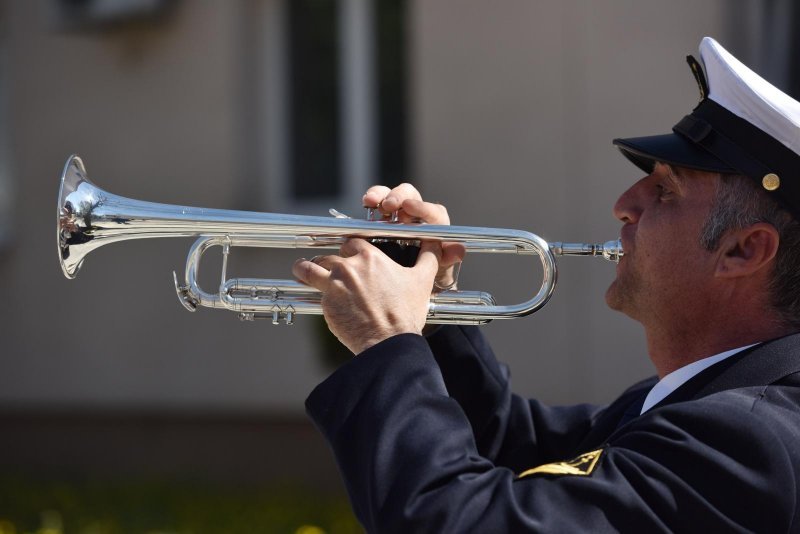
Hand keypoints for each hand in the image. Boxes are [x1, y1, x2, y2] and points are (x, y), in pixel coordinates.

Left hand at [292, 238, 440, 354]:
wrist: (388, 342)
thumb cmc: (405, 313)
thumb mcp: (422, 280)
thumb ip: (429, 256)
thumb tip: (436, 242)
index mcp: (370, 257)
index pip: (352, 241)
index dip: (351, 247)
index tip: (349, 252)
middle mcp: (348, 267)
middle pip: (329, 254)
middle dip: (329, 260)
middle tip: (329, 266)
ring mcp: (334, 285)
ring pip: (309, 268)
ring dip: (305, 268)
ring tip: (301, 270)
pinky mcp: (325, 304)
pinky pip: (313, 292)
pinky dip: (313, 292)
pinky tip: (310, 293)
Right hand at [363, 183, 465, 288]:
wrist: (413, 278)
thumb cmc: (431, 268)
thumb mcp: (441, 266)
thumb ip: (449, 257)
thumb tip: (458, 251)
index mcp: (435, 223)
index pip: (431, 211)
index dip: (421, 208)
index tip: (408, 207)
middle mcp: (417, 213)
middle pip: (409, 194)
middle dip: (398, 196)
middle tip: (388, 206)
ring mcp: (398, 213)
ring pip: (391, 194)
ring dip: (381, 195)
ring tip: (371, 201)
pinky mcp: (381, 217)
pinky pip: (377, 203)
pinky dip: (371, 200)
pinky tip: (366, 203)